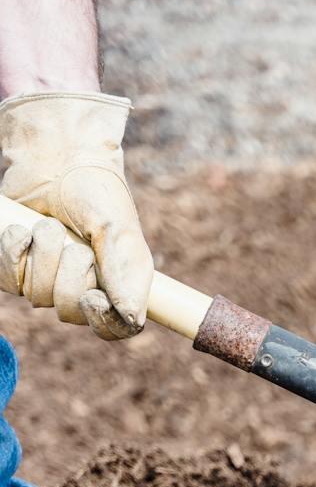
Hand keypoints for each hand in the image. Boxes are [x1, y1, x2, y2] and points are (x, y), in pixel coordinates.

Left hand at [0, 91, 152, 338]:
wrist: (54, 158)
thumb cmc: (95, 190)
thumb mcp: (117, 227)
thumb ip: (125, 272)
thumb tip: (132, 316)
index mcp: (118, 285)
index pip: (115, 328)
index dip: (102, 322)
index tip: (92, 297)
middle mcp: (83, 287)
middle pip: (69, 312)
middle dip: (68, 273)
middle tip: (74, 242)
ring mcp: (47, 280)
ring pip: (37, 296)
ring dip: (42, 255)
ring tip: (48, 225)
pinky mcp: (17, 267)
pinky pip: (8, 281)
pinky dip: (13, 253)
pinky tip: (21, 231)